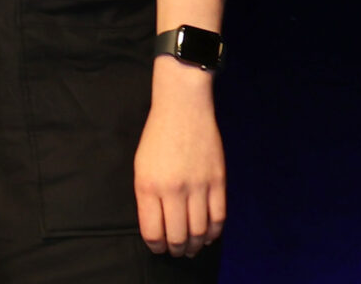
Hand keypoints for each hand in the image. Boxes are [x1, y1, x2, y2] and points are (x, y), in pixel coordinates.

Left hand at [133, 59, 224, 255]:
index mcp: (148, 186)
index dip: (155, 246)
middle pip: (177, 236)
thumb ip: (148, 197)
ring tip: (190, 248)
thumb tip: (158, 225)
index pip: (152, 231)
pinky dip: (213, 232)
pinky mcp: (218, 182)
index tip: (157, 248)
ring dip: (195, 245)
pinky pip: (219, 218)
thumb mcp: (141, 167)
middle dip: (175, 249)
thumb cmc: (157, 137)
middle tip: (175, 252)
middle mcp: (173, 190)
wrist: (182, 109)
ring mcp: (198, 187)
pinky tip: (207, 235)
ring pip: (199, 231)